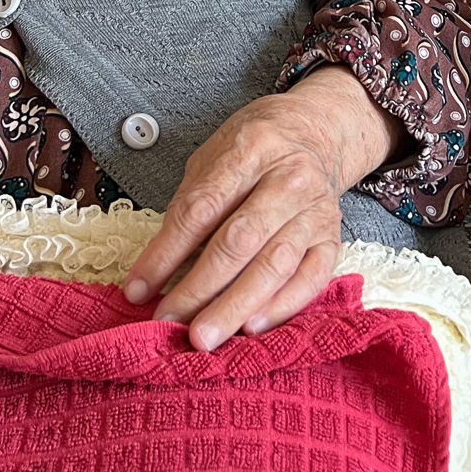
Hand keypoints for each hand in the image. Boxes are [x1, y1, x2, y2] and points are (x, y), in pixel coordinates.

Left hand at [121, 67, 400, 349]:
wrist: (313, 134)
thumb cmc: (251, 150)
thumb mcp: (211, 158)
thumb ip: (189, 206)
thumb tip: (156, 270)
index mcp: (251, 149)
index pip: (202, 208)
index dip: (167, 253)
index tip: (138, 289)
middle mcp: (289, 179)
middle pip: (239, 241)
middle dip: (199, 288)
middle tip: (168, 321)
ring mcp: (315, 211)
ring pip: (274, 265)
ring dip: (234, 306)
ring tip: (203, 336)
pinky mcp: (332, 239)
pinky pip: (310, 280)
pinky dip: (280, 307)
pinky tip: (251, 327)